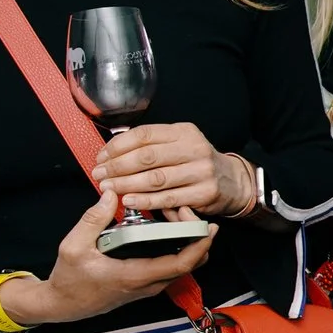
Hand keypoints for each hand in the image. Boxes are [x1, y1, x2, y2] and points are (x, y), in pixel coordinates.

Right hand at [1, 193, 214, 326]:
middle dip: (197, 236)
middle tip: (185, 210)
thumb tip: (111, 194)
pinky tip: (163, 226)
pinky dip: (177, 246)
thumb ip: (93, 219)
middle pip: (191, 263)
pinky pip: (172, 265)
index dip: (201, 244)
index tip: (209, 226)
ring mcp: (149, 285)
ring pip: (184, 265)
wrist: (63, 305)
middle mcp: (149, 284)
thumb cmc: (69, 279)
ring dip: (188, 240)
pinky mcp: (146, 283)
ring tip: (174, 214)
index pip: (182, 263)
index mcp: (136, 275)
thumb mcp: (73, 246)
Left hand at [94, 123, 249, 218]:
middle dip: (117, 166)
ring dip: (126, 184)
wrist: (233, 182)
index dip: (118, 146)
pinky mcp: (204, 193)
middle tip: (100, 175)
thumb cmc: (196, 164)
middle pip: (147, 156)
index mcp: (183, 132)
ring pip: (155, 178)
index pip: (144, 134)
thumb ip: (152, 145)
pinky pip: (168, 198)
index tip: (101, 156)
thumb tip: (113, 150)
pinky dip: (145, 201)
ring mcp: (200, 171)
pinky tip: (129, 201)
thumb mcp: (179, 144)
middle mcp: (194, 148)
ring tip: (108, 188)